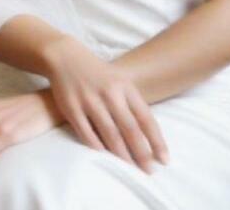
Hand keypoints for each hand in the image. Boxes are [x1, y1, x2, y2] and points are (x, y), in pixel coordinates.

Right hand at [42, 35, 169, 173]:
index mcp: (124, 86)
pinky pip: (87, 133)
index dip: (156, 140)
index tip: (164, 160)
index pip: (146, 118)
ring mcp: (89, 100)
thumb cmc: (98, 74)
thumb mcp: (119, 82)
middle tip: (149, 171)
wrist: (65, 57)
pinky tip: (104, 158)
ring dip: (122, 155)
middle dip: (142, 153)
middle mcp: (109, 93)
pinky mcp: (71, 108)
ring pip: (110, 134)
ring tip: (130, 170)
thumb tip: (150, 137)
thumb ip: (132, 105)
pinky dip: (97, 148)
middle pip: (130, 129)